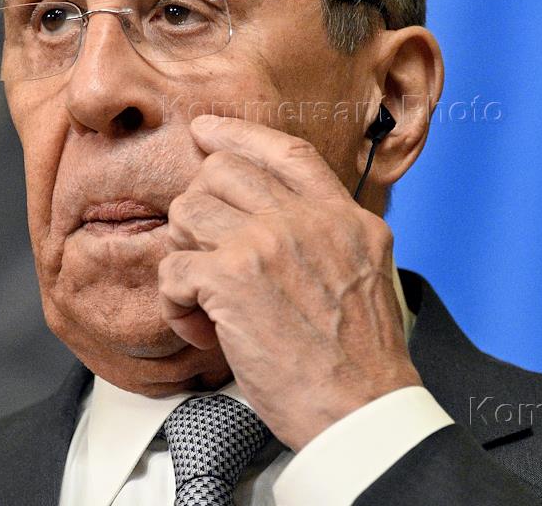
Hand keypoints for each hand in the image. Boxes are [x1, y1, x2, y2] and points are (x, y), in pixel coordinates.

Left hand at [158, 114, 420, 449]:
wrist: (363, 409)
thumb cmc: (361, 360)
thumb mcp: (369, 272)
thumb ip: (330, 235)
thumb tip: (284, 217)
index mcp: (344, 217)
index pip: (286, 152)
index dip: (239, 135)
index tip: (206, 131)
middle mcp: (308, 219)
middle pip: (222, 173)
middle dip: (200, 211)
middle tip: (208, 257)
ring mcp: (269, 243)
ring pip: (188, 212)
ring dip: (184, 257)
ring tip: (206, 301)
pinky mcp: (233, 279)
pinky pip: (172, 267)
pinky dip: (175, 304)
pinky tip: (201, 329)